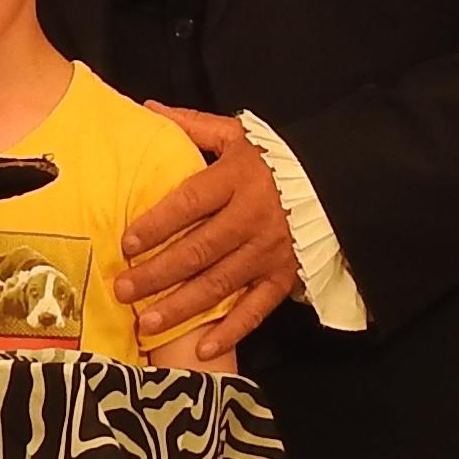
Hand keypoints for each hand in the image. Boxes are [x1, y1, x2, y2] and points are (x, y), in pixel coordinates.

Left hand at [128, 106, 297, 354]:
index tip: (127, 243)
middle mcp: (252, 218)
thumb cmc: (275, 158)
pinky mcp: (283, 277)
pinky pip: (255, 309)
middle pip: (198, 250)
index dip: (157, 224)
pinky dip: (230, 331)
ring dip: (181, 306)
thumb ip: (192, 126)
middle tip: (123, 290)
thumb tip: (147, 110)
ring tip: (146, 323)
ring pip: (219, 284)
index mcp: (237, 178)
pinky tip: (202, 349)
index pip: (190, 202)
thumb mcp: (237, 135)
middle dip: (157, 273)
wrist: (335, 181)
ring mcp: (269, 252)